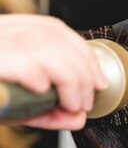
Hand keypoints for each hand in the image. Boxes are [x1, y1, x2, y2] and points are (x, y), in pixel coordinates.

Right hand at [0, 14, 107, 129]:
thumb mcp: (17, 104)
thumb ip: (48, 110)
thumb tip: (79, 118)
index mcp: (7, 31)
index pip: (55, 29)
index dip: (84, 54)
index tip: (98, 81)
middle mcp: (0, 31)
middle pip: (56, 37)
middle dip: (83, 72)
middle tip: (85, 101)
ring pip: (47, 50)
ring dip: (70, 81)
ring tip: (72, 105)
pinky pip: (27, 66)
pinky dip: (42, 82)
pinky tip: (43, 94)